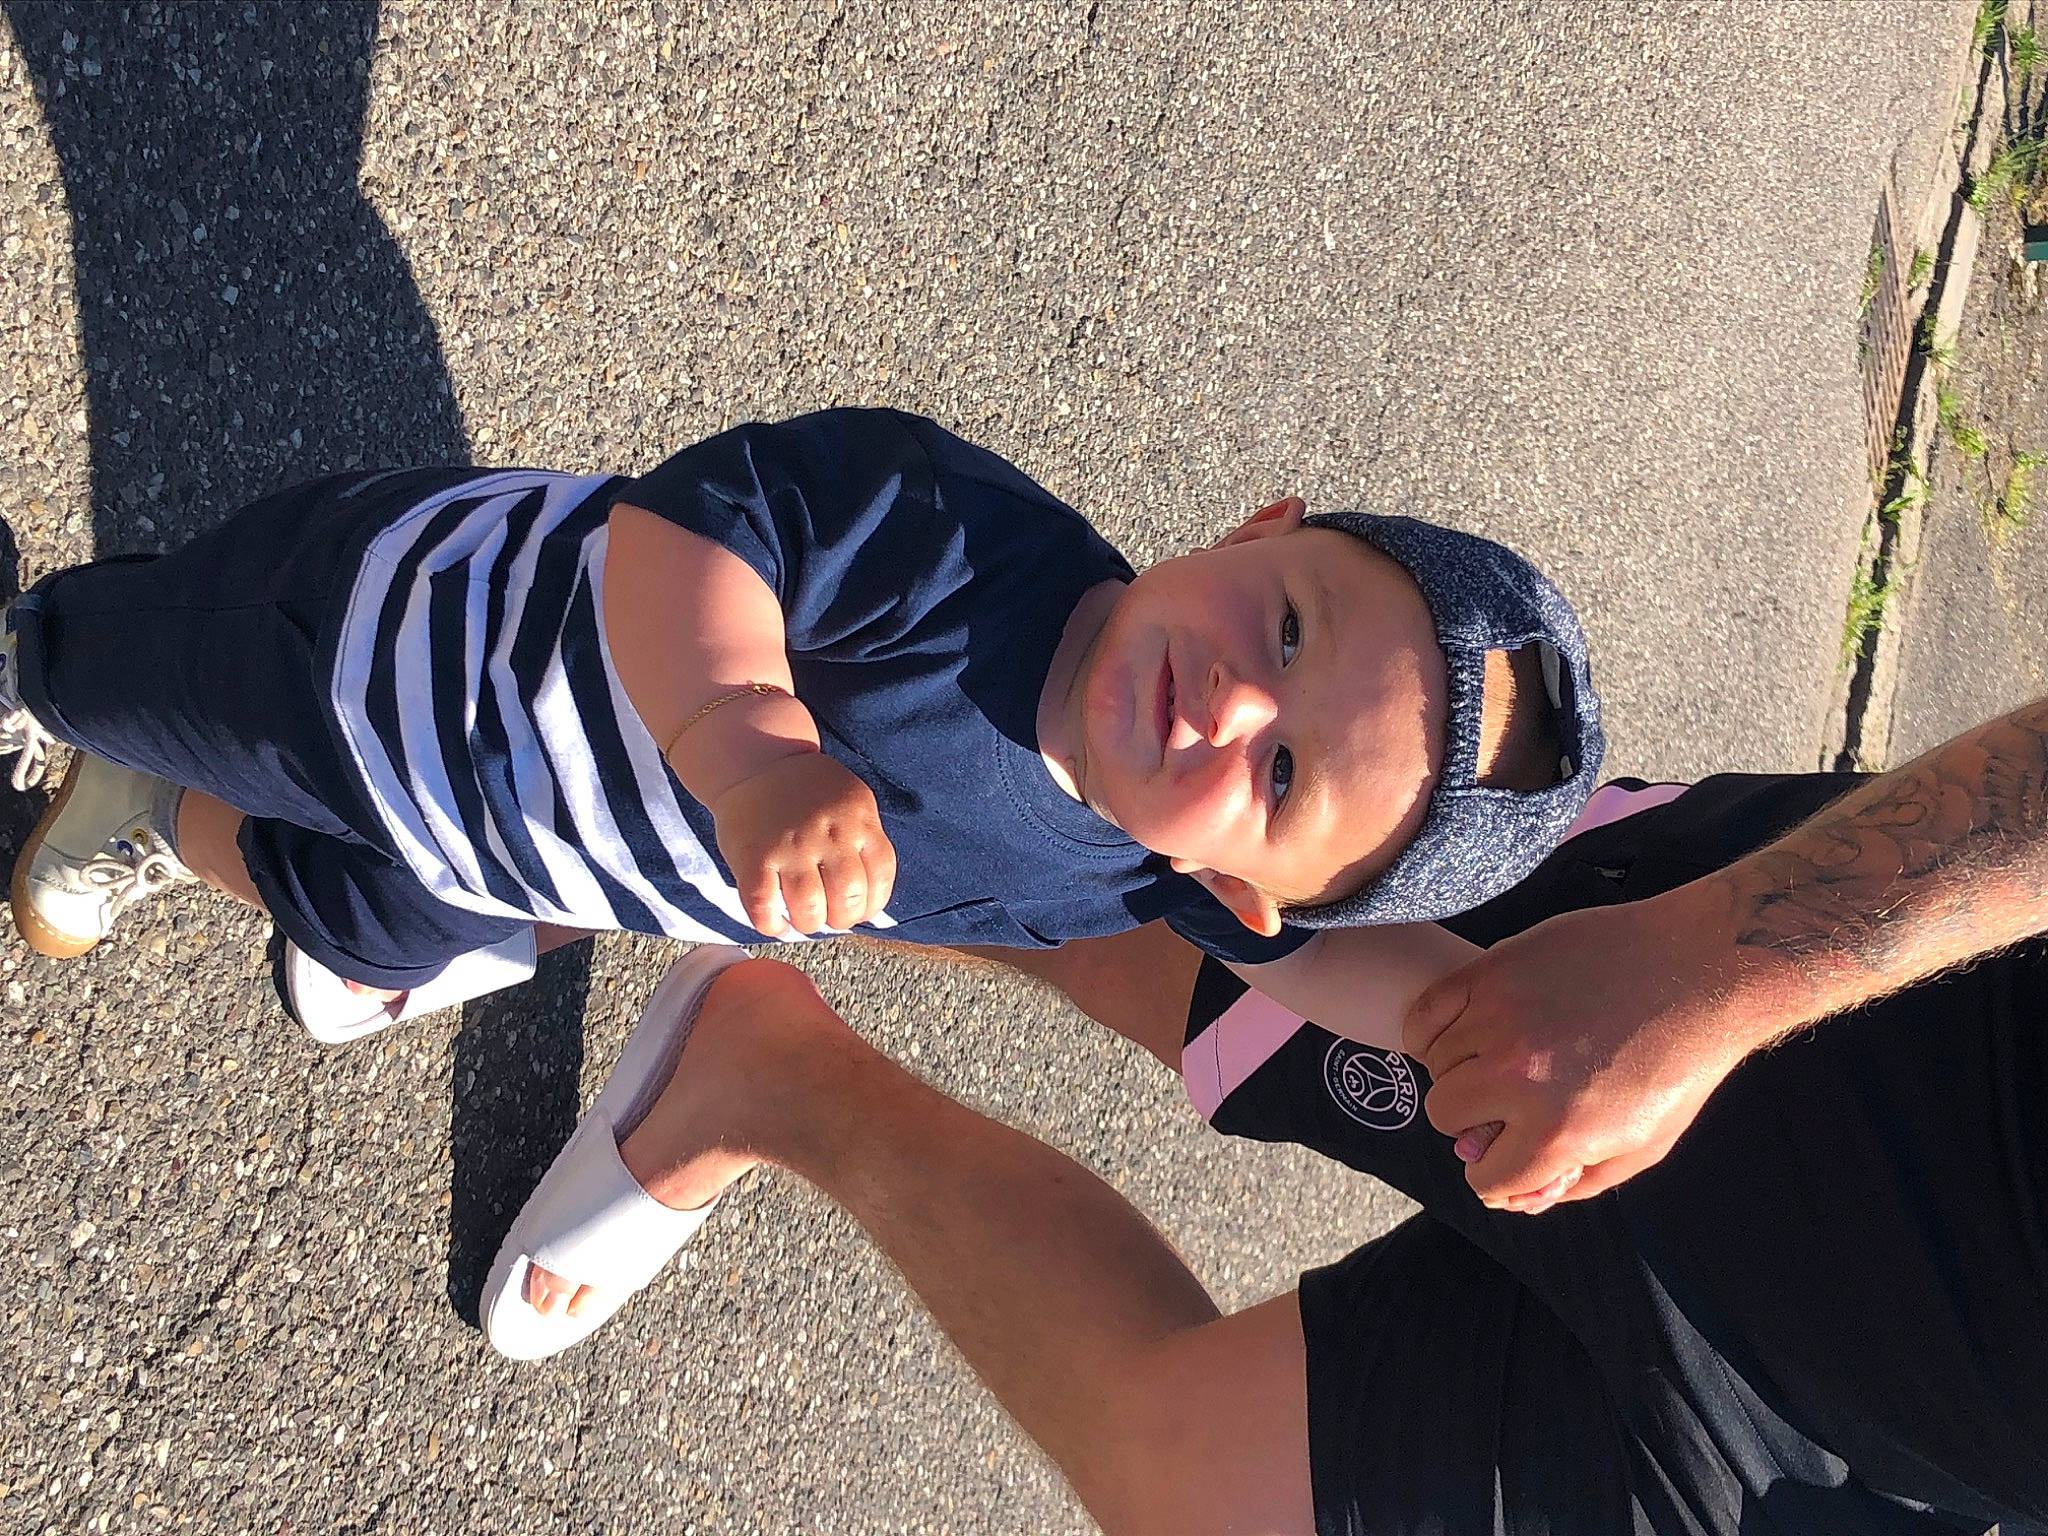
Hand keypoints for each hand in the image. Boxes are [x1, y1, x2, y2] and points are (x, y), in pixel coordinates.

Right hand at [710, 752, 897, 935]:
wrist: (755, 763)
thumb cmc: (806, 792)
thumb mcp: (849, 802)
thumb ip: (862, 840)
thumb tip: (867, 899)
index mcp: (857, 818)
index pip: (880, 874)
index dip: (873, 903)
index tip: (861, 910)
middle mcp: (827, 832)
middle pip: (849, 897)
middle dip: (843, 918)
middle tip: (831, 916)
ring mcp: (790, 846)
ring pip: (810, 909)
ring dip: (810, 924)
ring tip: (805, 919)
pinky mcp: (753, 858)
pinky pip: (764, 907)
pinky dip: (772, 925)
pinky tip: (776, 923)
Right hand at [1401, 887, 1762, 1213]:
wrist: (1699, 969)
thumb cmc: (1679, 1060)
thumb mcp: (1645, 1145)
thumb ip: (1577, 1182)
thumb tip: (1518, 1196)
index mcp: (1559, 1131)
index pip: (1486, 1178)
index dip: (1500, 1173)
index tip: (1512, 1155)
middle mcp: (1518, 1077)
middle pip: (1445, 1116)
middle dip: (1474, 1119)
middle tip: (1504, 1101)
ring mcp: (1499, 1018)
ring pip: (1434, 1065)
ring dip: (1461, 1070)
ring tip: (1500, 1057)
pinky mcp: (1491, 971)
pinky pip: (1424, 1015)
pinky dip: (1430, 1033)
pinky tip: (1462, 1035)